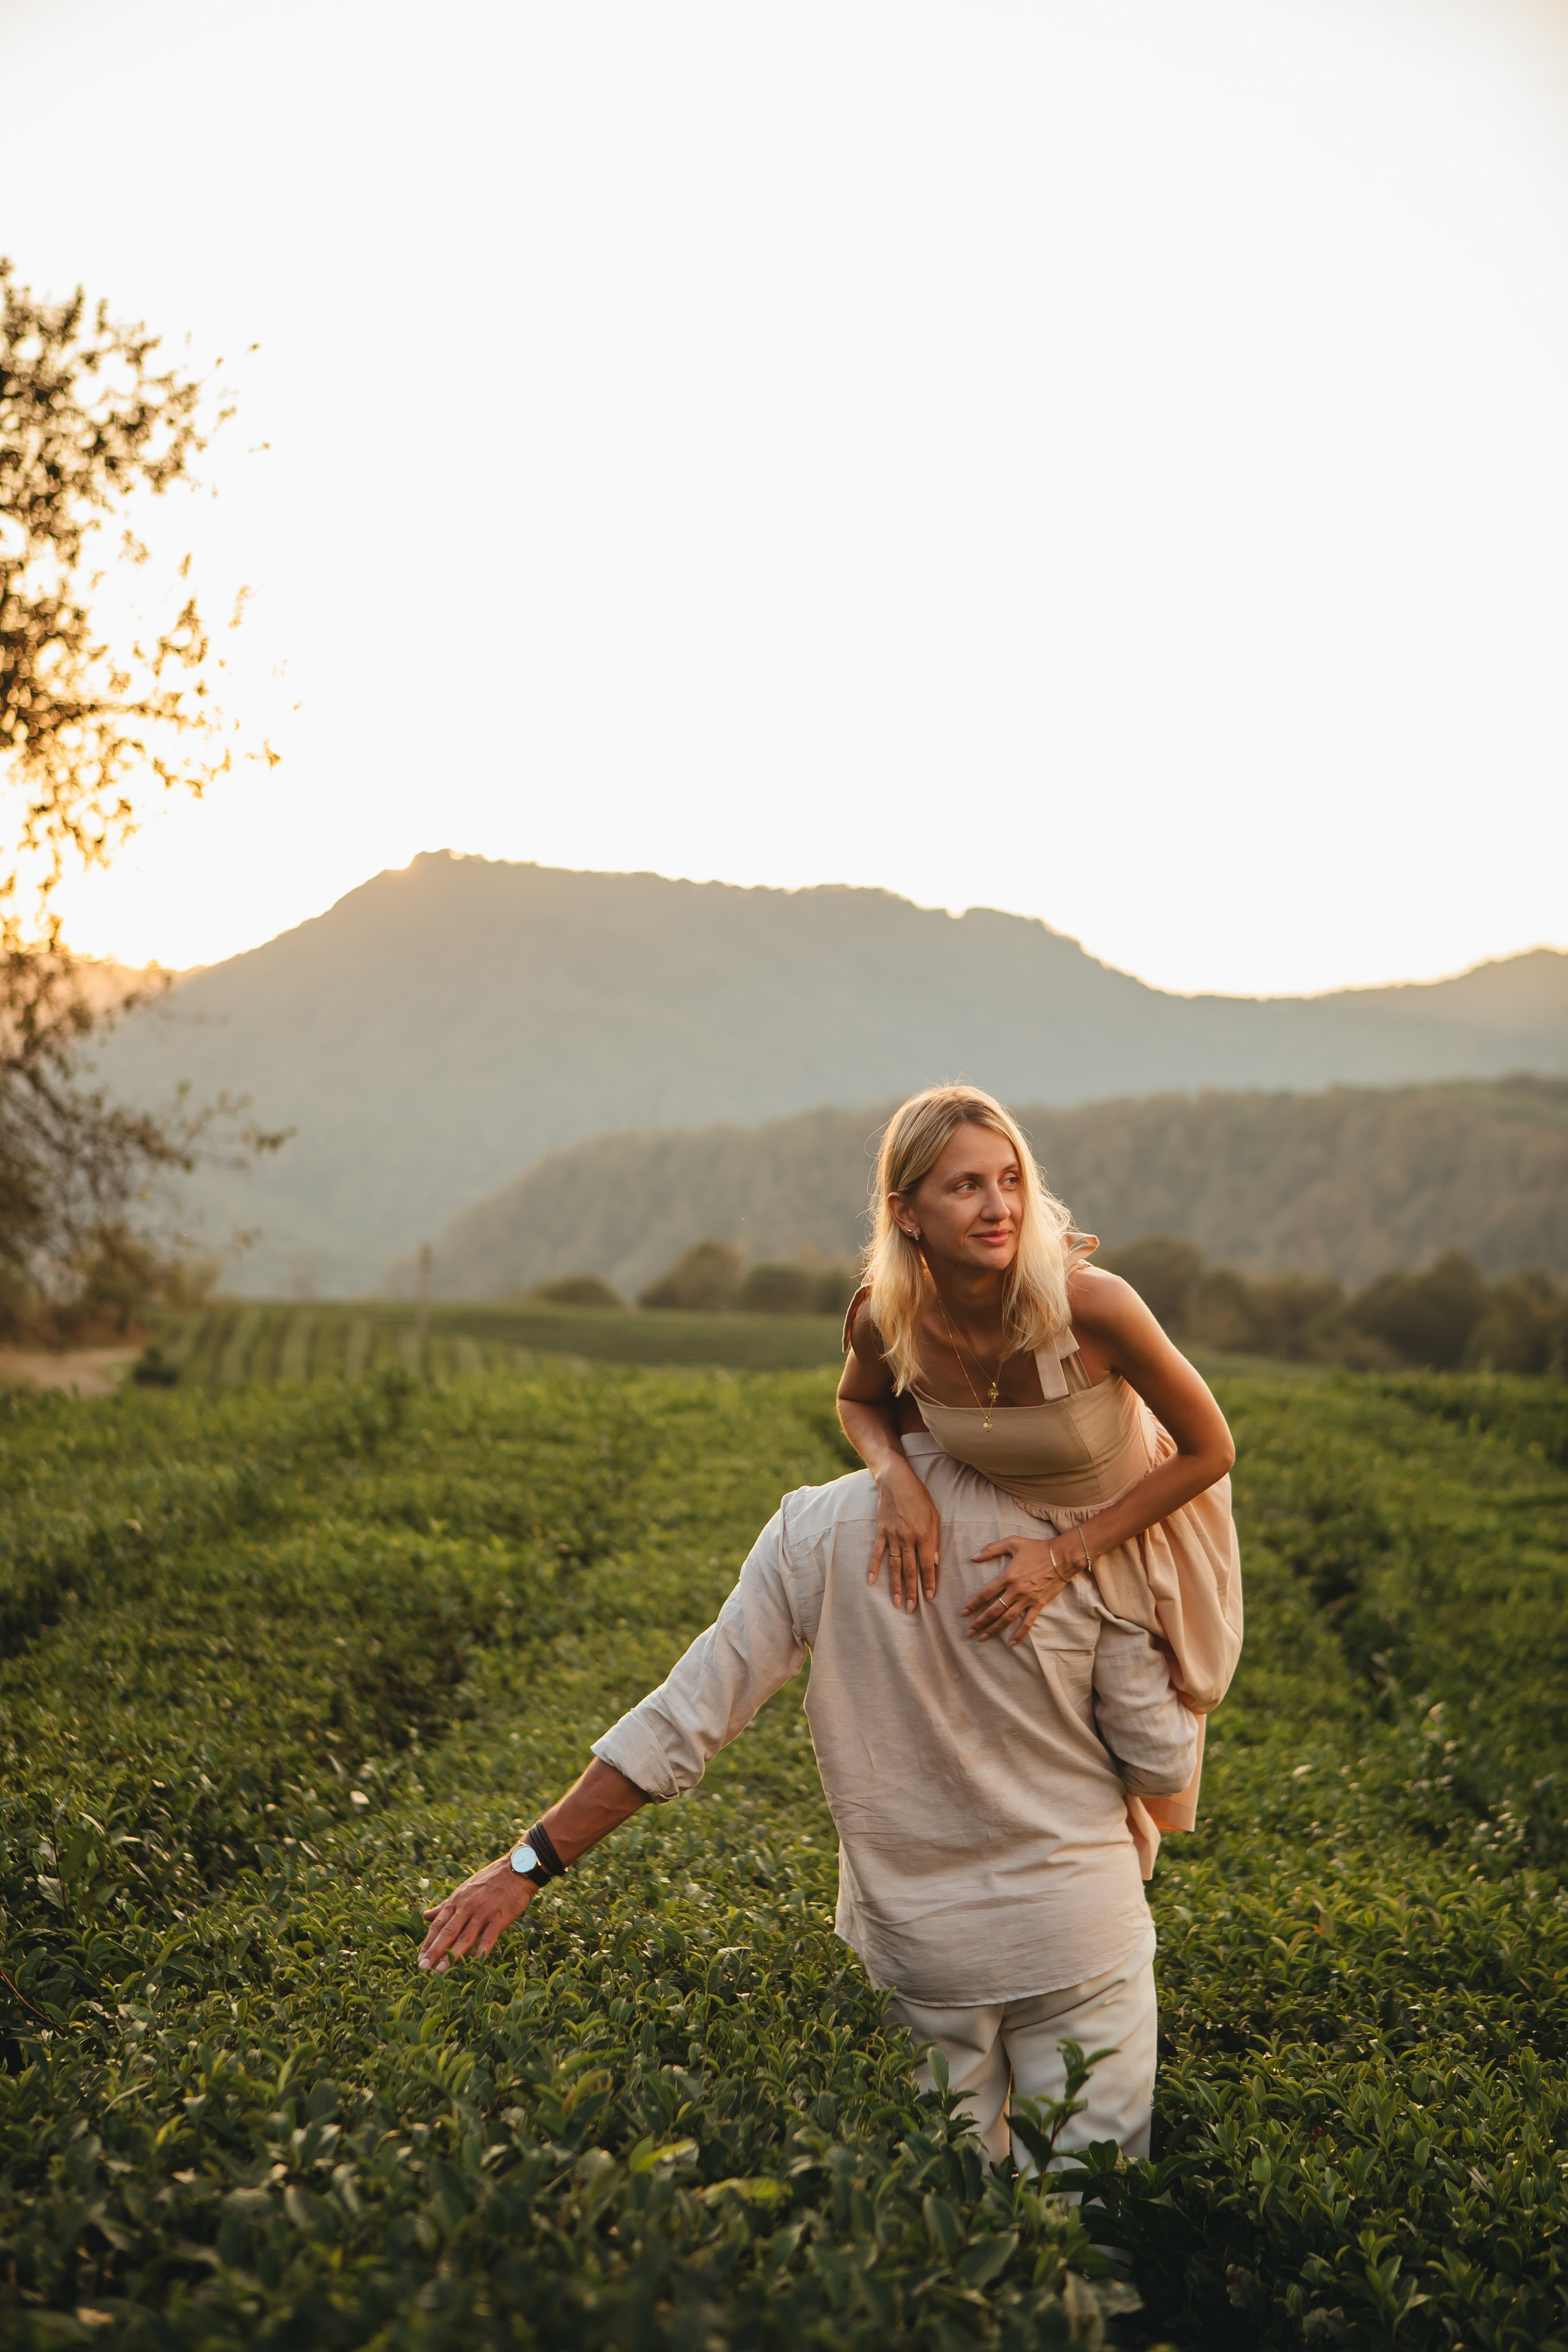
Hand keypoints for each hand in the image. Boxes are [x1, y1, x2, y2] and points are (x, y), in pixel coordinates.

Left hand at [418, 1853, 533, 1971]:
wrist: (516, 1869)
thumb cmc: (489, 1881)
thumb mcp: (464, 1890)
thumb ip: (445, 1906)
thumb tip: (425, 1916)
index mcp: (457, 1901)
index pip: (438, 1925)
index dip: (428, 1943)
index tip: (420, 1959)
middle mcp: (467, 1907)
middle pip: (447, 1932)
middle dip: (434, 1951)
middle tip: (423, 1968)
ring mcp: (483, 1912)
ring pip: (465, 1936)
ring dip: (451, 1955)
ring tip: (440, 1971)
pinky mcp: (499, 1918)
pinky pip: (488, 1937)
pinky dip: (481, 1950)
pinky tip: (474, 1963)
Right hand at [868, 1457, 940, 1610]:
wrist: (896, 1480)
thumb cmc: (919, 1496)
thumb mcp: (934, 1515)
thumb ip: (935, 1539)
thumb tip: (935, 1562)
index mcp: (924, 1535)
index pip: (927, 1564)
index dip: (929, 1582)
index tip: (930, 1598)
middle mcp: (908, 1538)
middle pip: (910, 1570)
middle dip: (912, 1591)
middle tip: (911, 1608)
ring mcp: (893, 1536)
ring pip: (894, 1566)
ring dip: (895, 1585)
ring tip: (896, 1602)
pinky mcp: (881, 1532)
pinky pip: (877, 1553)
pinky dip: (874, 1567)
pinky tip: (871, 1581)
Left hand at [963, 1536, 1073, 1645]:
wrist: (1062, 1557)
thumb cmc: (1037, 1548)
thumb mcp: (1013, 1542)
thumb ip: (991, 1549)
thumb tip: (973, 1557)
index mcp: (1007, 1576)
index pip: (986, 1593)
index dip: (973, 1604)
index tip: (963, 1613)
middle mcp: (1015, 1590)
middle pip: (994, 1610)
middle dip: (979, 1622)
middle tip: (968, 1632)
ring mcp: (1027, 1599)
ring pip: (1007, 1619)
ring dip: (993, 1629)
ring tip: (982, 1638)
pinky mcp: (1039, 1605)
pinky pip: (1028, 1622)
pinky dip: (1019, 1634)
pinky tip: (1011, 1643)